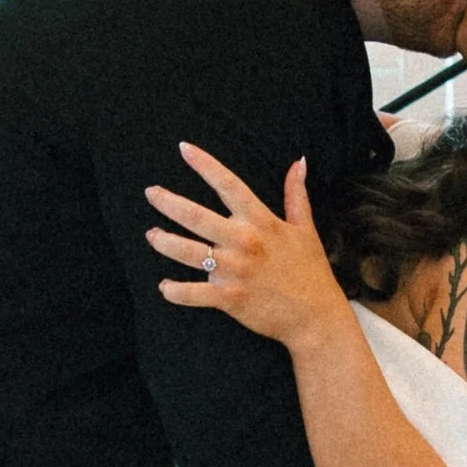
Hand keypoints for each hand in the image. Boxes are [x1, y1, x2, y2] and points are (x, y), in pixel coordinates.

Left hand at [147, 145, 351, 351]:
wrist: (316, 317)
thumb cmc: (310, 272)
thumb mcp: (305, 229)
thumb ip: (296, 195)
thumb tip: (298, 162)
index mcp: (261, 222)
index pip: (228, 185)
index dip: (204, 165)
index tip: (184, 149)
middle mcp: (245, 242)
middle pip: (196, 217)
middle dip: (169, 203)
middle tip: (151, 193)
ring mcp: (235, 270)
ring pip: (188, 253)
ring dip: (165, 243)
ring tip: (152, 236)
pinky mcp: (230, 297)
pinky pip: (194, 293)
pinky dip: (175, 291)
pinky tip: (165, 287)